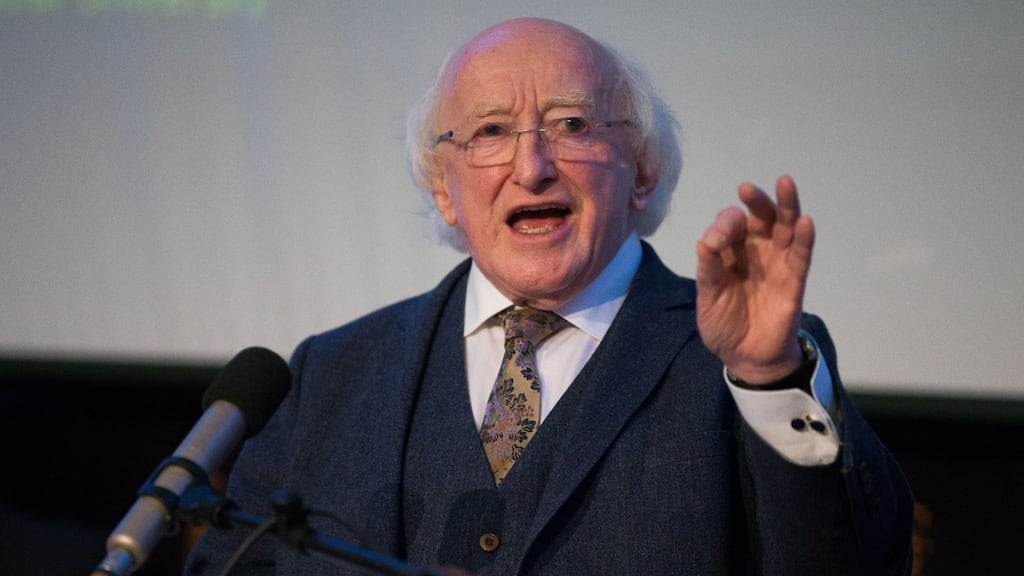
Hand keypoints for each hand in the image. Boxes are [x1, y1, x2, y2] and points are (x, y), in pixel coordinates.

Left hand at [695, 175, 813, 383]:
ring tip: (785, 183)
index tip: (713, 243)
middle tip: (746, 188)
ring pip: (785, 227)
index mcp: (731, 252)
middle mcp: (756, 251)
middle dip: (755, 201)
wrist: (745, 357)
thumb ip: (708, 270)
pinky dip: (804, 238)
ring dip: (786, 205)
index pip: (730, 225)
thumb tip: (705, 242)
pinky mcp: (794, 280)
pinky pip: (801, 255)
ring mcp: (777, 263)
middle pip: (760, 217)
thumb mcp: (708, 298)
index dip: (723, 227)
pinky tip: (805, 221)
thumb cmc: (724, 324)